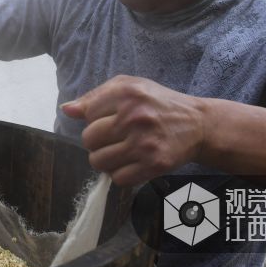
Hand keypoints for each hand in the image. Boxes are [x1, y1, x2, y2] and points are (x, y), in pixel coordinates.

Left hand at [60, 75, 208, 185]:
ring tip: (119, 152)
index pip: (87, 114)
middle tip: (113, 139)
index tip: (109, 120)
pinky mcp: (154, 164)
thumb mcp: (129, 87)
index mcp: (126, 93)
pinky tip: (130, 164)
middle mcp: (134, 117)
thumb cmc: (158, 104)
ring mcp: (144, 143)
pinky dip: (120, 174)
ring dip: (105, 160)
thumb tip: (67, 110)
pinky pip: (118, 178)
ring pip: (99, 162)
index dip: (94, 120)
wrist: (198, 125)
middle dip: (96, 142)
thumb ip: (95, 96)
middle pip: (89, 140)